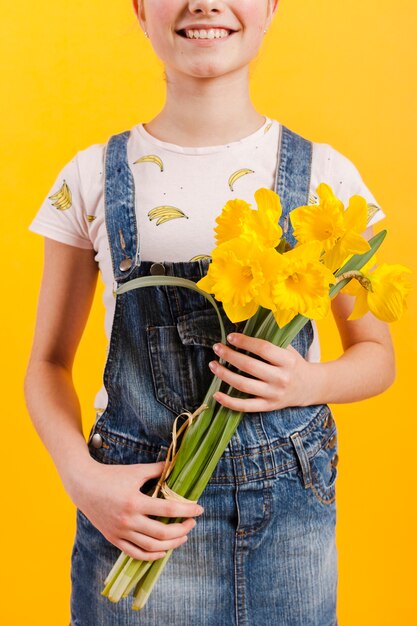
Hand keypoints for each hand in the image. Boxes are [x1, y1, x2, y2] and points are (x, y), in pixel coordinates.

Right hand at [72, 459, 203, 560]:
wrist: (84, 486)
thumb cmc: (111, 475)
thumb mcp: (135, 471)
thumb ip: (157, 470)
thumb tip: (176, 466)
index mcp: (135, 501)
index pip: (168, 508)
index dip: (186, 510)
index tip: (199, 509)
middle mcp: (128, 520)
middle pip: (162, 532)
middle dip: (182, 529)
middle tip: (192, 522)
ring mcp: (120, 532)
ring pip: (151, 546)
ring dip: (171, 544)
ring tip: (183, 536)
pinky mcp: (114, 539)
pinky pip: (135, 554)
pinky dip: (152, 555)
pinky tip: (164, 550)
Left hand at [209, 332, 316, 411]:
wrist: (310, 387)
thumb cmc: (294, 363)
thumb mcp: (288, 349)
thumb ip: (269, 341)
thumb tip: (241, 330)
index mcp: (287, 360)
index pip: (263, 349)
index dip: (244, 342)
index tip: (230, 336)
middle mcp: (281, 378)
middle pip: (250, 366)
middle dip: (230, 355)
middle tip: (217, 347)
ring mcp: (274, 394)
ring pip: (244, 385)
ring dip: (225, 374)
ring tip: (213, 365)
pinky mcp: (268, 406)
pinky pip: (245, 406)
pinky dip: (229, 402)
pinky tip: (216, 394)